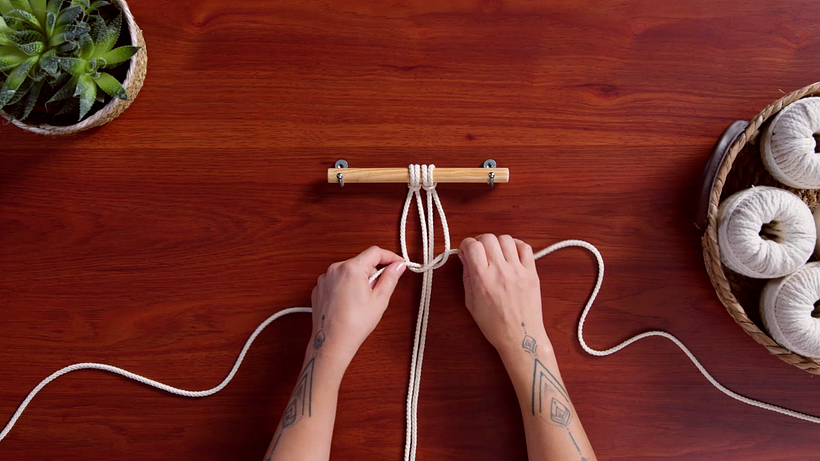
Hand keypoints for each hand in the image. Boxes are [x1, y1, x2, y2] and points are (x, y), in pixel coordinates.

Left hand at [310, 246, 406, 362]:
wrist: (332, 343)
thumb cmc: (355, 324)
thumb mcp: (380, 300)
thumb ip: (390, 278)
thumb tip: (398, 266)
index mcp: (351, 269)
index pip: (375, 252)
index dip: (390, 257)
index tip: (398, 264)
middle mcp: (335, 269)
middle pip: (361, 262)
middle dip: (373, 272)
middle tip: (379, 291)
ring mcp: (324, 279)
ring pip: (348, 271)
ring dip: (359, 280)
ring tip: (362, 301)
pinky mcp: (319, 288)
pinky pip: (337, 281)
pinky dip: (346, 287)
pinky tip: (349, 304)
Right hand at [459, 234, 547, 356]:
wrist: (520, 336)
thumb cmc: (494, 324)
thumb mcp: (471, 302)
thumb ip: (467, 276)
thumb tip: (465, 256)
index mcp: (482, 279)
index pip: (472, 245)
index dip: (466, 244)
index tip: (467, 251)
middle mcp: (500, 271)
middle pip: (488, 238)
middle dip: (480, 241)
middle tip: (480, 251)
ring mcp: (518, 270)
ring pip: (506, 239)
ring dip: (497, 243)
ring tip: (496, 253)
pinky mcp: (531, 272)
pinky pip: (525, 247)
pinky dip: (516, 245)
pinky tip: (511, 254)